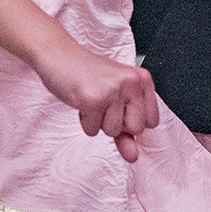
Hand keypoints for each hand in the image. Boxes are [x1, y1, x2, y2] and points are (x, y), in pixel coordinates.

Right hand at [36, 42, 159, 162]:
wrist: (58, 55)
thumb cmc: (87, 75)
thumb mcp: (114, 98)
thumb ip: (126, 129)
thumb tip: (133, 156)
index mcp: (142, 79)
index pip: (151, 121)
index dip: (132, 120)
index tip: (119, 105)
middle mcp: (131, 82)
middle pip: (135, 129)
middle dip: (116, 123)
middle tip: (103, 102)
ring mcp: (112, 90)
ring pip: (112, 131)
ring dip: (98, 121)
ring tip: (91, 99)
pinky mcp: (93, 99)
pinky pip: (92, 130)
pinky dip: (84, 121)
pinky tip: (81, 100)